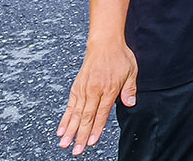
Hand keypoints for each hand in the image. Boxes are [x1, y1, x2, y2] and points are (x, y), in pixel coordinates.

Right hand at [57, 40, 137, 155]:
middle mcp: (94, 89)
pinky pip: (70, 105)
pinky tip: (60, 130)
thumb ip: (130, 89)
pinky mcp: (77, 87)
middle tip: (76, 151)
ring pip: (75, 113)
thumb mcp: (131, 71)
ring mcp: (84, 88)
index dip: (96, 129)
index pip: (102, 113)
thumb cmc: (120, 57)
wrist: (104, 42)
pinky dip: (65, 118)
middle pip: (86, 117)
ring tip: (64, 144)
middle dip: (80, 135)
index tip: (91, 142)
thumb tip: (130, 104)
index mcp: (109, 88)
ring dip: (70, 130)